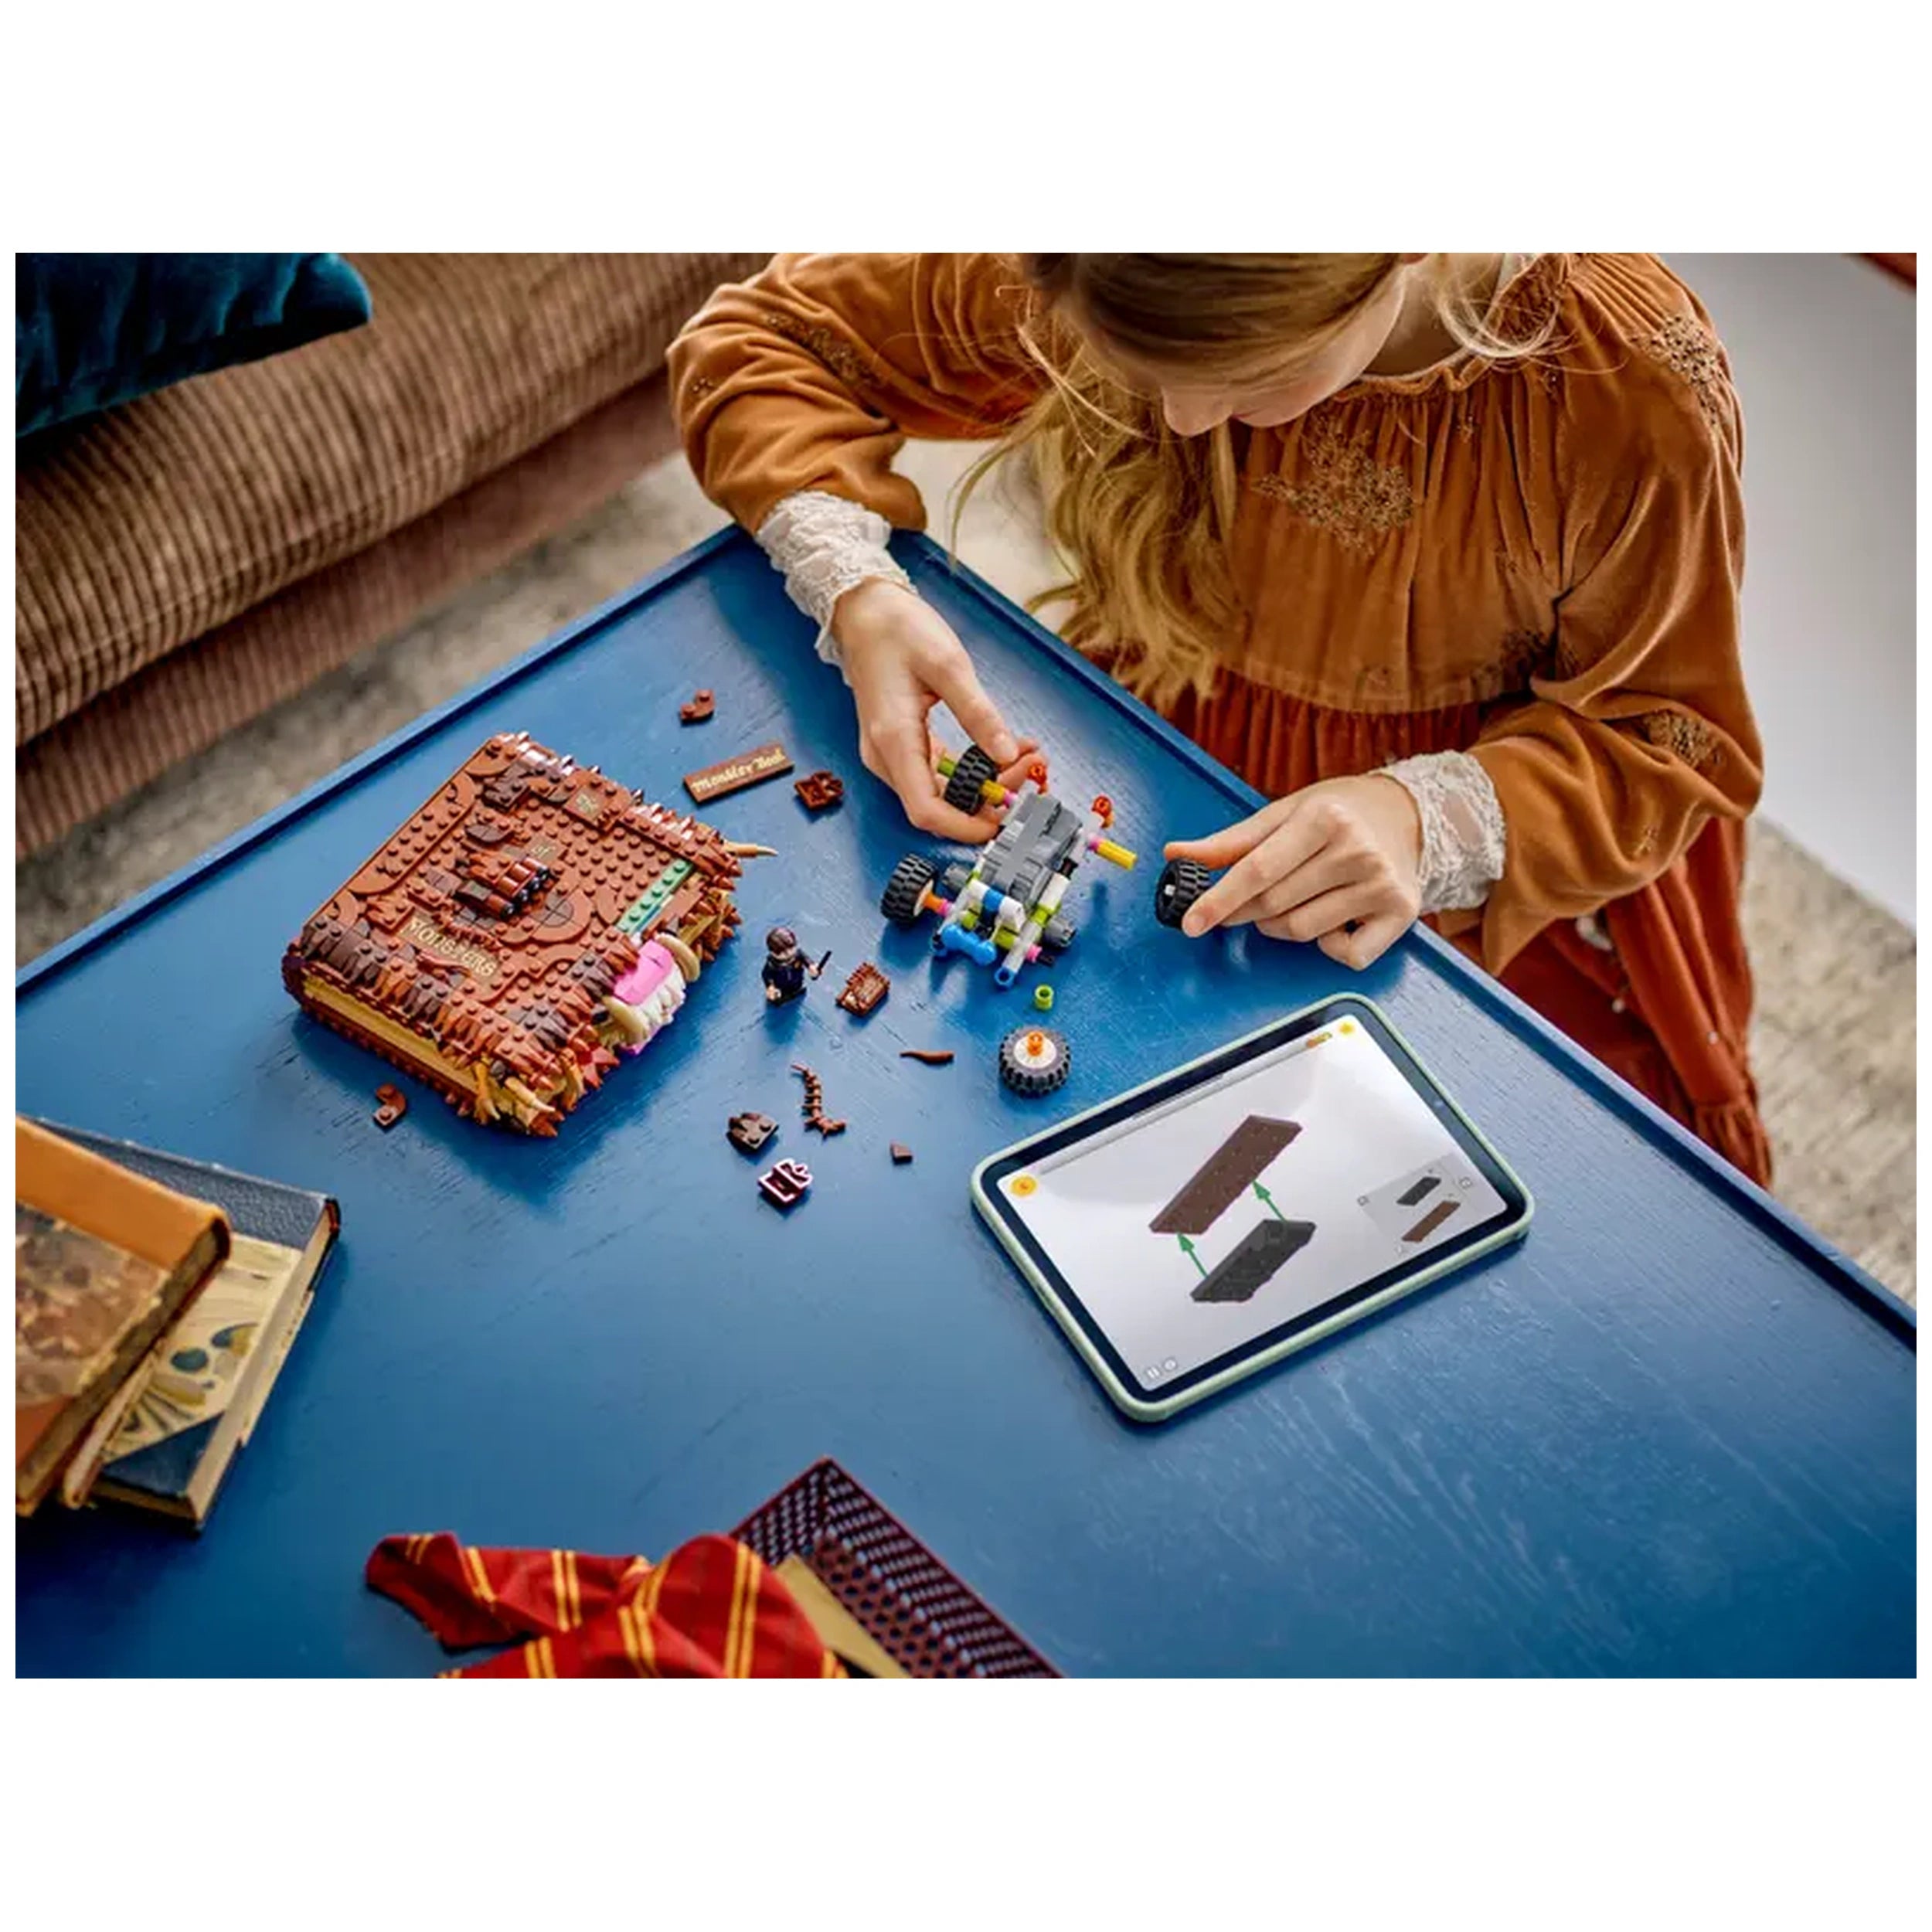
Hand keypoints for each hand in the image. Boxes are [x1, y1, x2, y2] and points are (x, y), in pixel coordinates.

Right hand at [833, 579, 1037, 843]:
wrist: (864, 612)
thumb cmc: (898, 631)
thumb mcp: (948, 665)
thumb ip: (979, 713)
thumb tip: (1007, 753)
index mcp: (893, 740)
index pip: (927, 811)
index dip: (966, 826)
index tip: (1004, 819)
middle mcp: (886, 757)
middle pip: (939, 805)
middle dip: (987, 799)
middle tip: (1029, 769)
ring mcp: (891, 754)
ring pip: (941, 792)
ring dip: (985, 784)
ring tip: (1024, 757)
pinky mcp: (901, 746)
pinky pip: (938, 774)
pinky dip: (972, 770)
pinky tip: (1002, 750)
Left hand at [1164, 774, 1422, 968]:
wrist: (1407, 814)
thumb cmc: (1338, 813)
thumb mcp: (1284, 812)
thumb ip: (1231, 841)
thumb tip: (1176, 854)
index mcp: (1324, 818)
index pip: (1258, 870)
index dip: (1219, 900)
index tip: (1191, 923)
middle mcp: (1357, 850)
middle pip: (1274, 904)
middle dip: (1244, 912)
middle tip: (1239, 905)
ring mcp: (1381, 884)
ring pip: (1302, 931)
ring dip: (1279, 927)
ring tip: (1290, 901)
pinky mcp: (1400, 913)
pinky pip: (1345, 954)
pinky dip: (1328, 946)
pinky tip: (1332, 918)